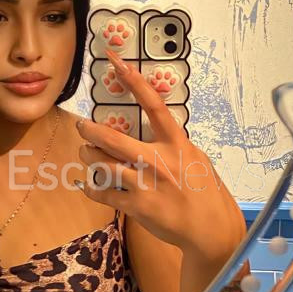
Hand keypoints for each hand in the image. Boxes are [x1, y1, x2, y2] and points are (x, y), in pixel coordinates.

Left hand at [76, 50, 242, 260]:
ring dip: (89, 157)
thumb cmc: (206, 192)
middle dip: (90, 131)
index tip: (116, 62)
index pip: (153, 105)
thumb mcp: (197, 158)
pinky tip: (90, 183)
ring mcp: (144, 184)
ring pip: (101, 164)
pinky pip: (102, 192)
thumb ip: (174, 144)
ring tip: (87, 154)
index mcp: (176, 144)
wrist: (210, 229)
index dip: (133, 81)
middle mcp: (158, 161)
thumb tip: (156, 129)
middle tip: (82, 127)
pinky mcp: (135, 207)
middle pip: (112, 139)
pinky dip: (91, 186)